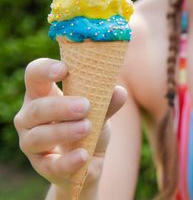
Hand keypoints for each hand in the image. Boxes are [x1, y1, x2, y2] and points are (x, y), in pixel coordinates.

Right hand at [13, 58, 126, 194]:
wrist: (87, 162)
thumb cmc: (88, 125)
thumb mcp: (100, 111)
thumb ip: (107, 102)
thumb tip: (119, 92)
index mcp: (42, 94)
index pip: (34, 76)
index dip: (45, 70)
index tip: (64, 69)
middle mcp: (29, 117)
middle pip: (36, 109)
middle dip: (60, 106)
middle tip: (85, 105)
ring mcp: (32, 143)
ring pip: (38, 137)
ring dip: (63, 131)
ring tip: (87, 127)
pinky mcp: (42, 166)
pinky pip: (52, 165)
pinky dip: (68, 161)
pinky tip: (83, 156)